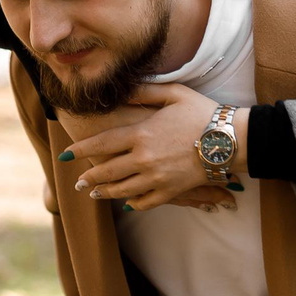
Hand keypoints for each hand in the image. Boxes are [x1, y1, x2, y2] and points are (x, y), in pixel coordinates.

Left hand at [64, 82, 244, 209]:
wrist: (230, 140)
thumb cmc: (203, 113)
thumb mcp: (174, 93)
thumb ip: (144, 92)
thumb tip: (121, 91)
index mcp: (141, 134)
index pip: (102, 143)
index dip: (81, 150)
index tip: (66, 155)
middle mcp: (144, 159)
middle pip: (107, 172)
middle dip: (88, 177)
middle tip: (77, 182)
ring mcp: (157, 178)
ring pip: (122, 190)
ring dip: (105, 193)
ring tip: (94, 194)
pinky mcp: (171, 191)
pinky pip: (145, 202)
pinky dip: (133, 204)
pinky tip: (127, 203)